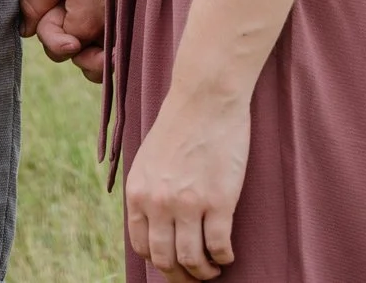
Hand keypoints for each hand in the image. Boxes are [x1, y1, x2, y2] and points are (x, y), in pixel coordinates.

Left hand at [124, 86, 248, 280]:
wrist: (204, 100)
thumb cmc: (179, 127)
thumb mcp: (148, 160)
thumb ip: (148, 192)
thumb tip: (154, 227)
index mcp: (138, 191)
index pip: (141, 246)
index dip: (160, 262)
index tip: (174, 265)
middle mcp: (158, 202)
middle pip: (166, 260)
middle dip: (182, 276)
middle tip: (197, 276)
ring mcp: (188, 203)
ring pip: (193, 260)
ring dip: (205, 271)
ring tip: (214, 266)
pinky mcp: (218, 201)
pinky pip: (220, 247)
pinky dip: (225, 257)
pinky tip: (227, 253)